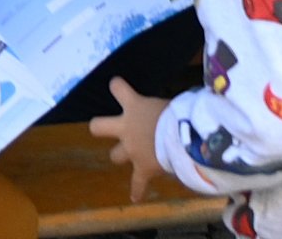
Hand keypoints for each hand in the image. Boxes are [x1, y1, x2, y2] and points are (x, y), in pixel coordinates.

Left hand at [90, 78, 170, 201]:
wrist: (182, 137)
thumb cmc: (181, 113)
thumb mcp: (172, 103)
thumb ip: (166, 108)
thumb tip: (181, 108)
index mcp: (135, 107)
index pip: (119, 89)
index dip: (117, 86)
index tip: (115, 84)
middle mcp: (127, 129)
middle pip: (99, 126)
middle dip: (100, 126)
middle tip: (104, 127)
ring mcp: (131, 150)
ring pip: (115, 156)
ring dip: (123, 155)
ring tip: (134, 157)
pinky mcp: (143, 169)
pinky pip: (137, 183)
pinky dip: (138, 190)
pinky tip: (136, 197)